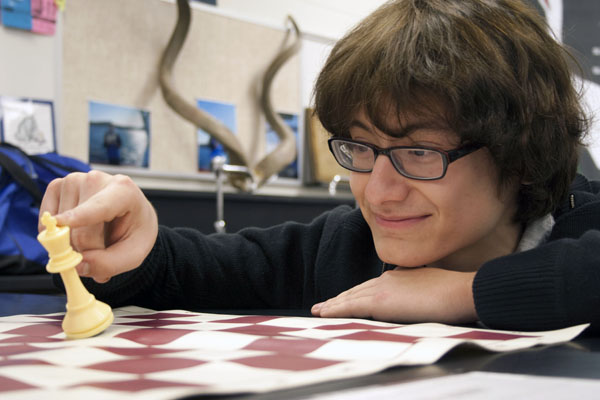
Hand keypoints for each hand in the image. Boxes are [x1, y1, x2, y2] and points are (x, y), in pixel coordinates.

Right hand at [39, 170, 157, 282]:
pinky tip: (76, 231)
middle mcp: (96, 180)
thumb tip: (77, 266)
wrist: (131, 214)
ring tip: (93, 237)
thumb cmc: (135, 231)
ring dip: (72, 244)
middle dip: (84, 251)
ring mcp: (73, 180)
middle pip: (77, 228)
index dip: (80, 216)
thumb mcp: (134, 254)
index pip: (99, 206)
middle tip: (100, 254)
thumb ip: (109, 264)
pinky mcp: (56, 186)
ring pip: (60, 228)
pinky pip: (46, 223)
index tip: (61, 222)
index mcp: (124, 191)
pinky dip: (57, 236)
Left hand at [311, 267, 477, 323]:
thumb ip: (415, 291)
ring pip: (350, 297)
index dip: (354, 294)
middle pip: (356, 290)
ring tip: (318, 310)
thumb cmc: (453, 293)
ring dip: (333, 304)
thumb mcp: (430, 287)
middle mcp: (386, 279)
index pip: (370, 287)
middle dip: (338, 299)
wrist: (461, 290)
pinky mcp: (381, 300)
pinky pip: (351, 305)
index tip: (343, 299)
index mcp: (398, 276)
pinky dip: (336, 309)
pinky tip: (325, 313)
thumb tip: (411, 298)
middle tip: (322, 306)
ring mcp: (383, 288)